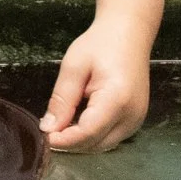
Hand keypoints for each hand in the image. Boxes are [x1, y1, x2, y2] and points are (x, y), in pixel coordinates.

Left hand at [42, 13, 153, 151]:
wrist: (129, 33)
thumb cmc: (101, 43)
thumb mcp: (74, 66)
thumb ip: (62, 99)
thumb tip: (49, 128)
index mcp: (117, 100)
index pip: (87, 133)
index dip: (63, 140)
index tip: (43, 135)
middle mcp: (132, 116)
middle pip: (95, 145)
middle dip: (70, 143)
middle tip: (48, 129)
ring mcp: (137, 120)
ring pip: (103, 145)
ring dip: (80, 141)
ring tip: (61, 124)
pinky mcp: (135, 120)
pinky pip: (110, 137)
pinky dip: (92, 136)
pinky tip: (77, 122)